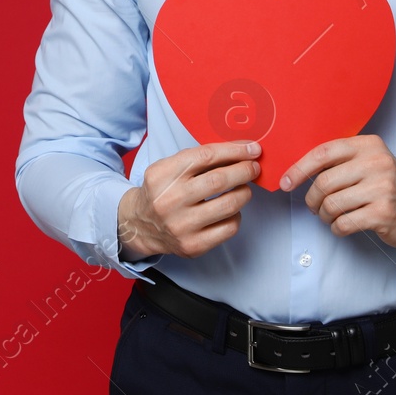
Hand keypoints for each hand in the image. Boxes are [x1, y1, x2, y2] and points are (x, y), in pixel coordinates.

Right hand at [116, 140, 260, 259]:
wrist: (142, 225)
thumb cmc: (163, 191)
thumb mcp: (170, 167)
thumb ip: (199, 158)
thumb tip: (241, 150)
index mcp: (162, 175)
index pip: (205, 156)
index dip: (234, 151)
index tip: (252, 149)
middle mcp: (170, 201)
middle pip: (219, 181)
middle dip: (244, 171)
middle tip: (254, 168)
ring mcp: (181, 226)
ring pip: (229, 205)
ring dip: (244, 193)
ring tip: (244, 188)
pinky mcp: (193, 245)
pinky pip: (229, 228)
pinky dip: (236, 215)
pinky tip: (230, 210)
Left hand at [279, 135, 395, 249]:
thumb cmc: (382, 185)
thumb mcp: (366, 162)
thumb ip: (338, 161)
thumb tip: (295, 170)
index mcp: (368, 145)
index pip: (323, 153)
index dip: (299, 169)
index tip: (285, 183)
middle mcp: (377, 163)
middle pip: (324, 182)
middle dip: (312, 199)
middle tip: (313, 206)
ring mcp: (383, 188)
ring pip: (332, 204)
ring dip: (324, 215)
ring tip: (329, 216)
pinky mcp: (384, 213)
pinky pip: (344, 223)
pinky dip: (336, 228)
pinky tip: (341, 226)